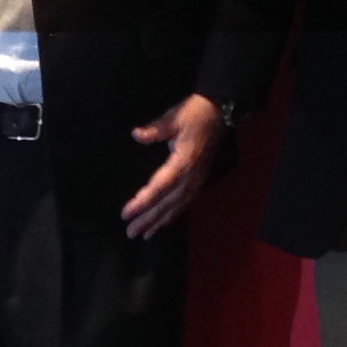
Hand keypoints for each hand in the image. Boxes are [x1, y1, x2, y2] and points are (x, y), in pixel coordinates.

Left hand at [120, 95, 223, 239]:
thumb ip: (155, 129)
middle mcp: (191, 176)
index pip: (160, 187)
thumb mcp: (174, 117)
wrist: (219, 112)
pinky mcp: (198, 180)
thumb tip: (136, 135)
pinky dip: (172, 215)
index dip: (143, 202)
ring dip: (159, 221)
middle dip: (148, 218)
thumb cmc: (194, 113)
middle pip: (167, 202)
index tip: (126, 213)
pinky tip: (162, 224)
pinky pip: (184, 202)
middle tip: (130, 232)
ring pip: (176, 206)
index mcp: (184, 162)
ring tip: (143, 234)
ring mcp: (197, 180)